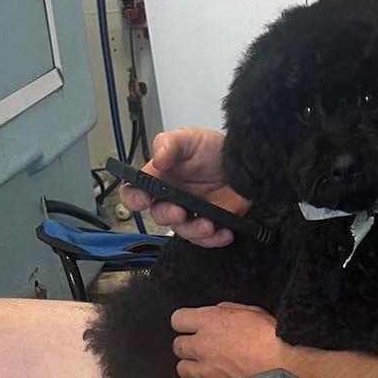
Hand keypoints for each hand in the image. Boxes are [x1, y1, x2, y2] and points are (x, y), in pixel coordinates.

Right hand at [119, 128, 250, 247]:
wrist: (244, 162)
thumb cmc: (214, 149)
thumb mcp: (190, 138)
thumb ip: (169, 145)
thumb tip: (157, 160)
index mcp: (160, 179)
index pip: (135, 192)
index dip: (134, 198)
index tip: (143, 199)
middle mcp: (173, 199)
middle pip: (159, 215)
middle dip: (168, 216)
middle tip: (180, 211)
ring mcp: (191, 213)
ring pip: (183, 231)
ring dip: (194, 231)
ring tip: (209, 225)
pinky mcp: (210, 224)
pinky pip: (206, 240)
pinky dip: (214, 240)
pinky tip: (223, 232)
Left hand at [171, 303, 286, 377]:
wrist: (282, 362)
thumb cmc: (271, 335)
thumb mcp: (251, 311)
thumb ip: (229, 309)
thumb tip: (218, 311)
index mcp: (210, 319)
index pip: (177, 319)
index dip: (184, 322)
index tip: (192, 325)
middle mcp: (202, 342)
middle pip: (177, 344)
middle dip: (187, 343)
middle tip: (201, 344)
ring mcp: (206, 365)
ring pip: (181, 366)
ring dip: (190, 363)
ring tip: (203, 362)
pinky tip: (211, 375)